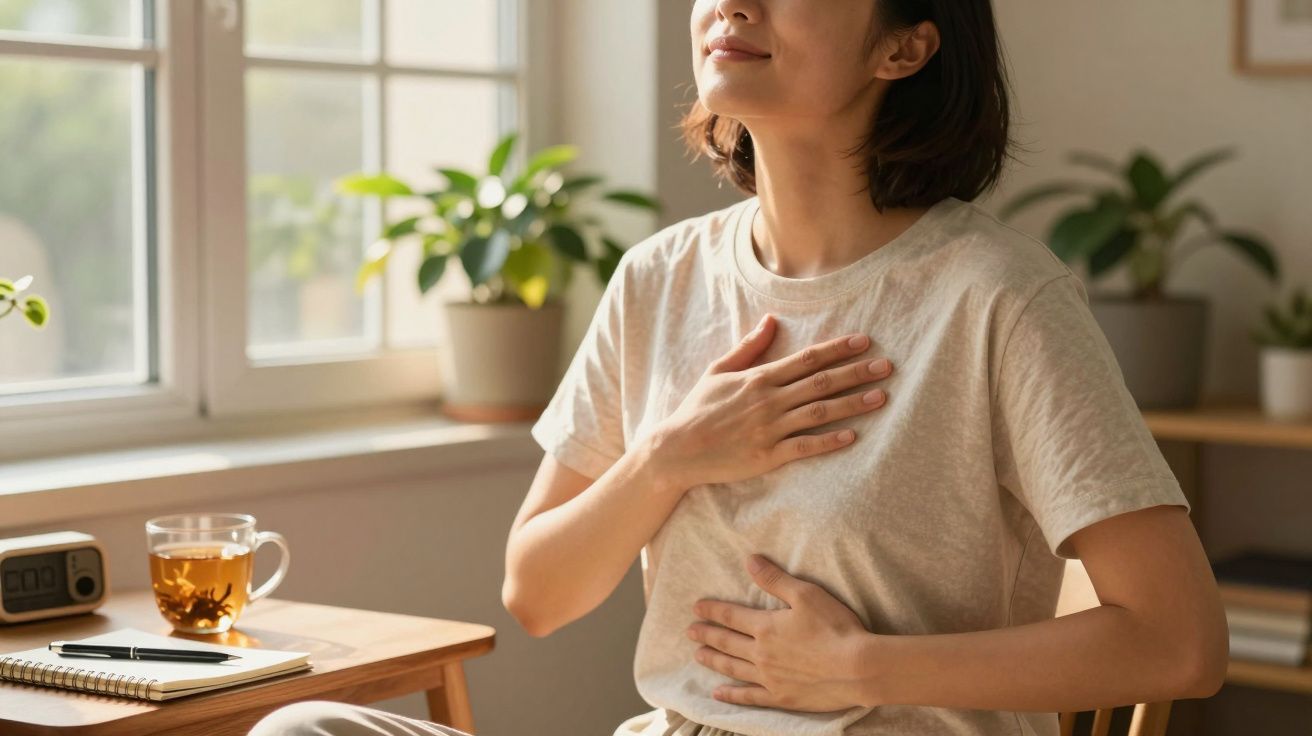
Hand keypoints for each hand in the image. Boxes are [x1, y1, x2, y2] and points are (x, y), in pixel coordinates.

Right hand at [648, 314, 893, 491]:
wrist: (677, 449)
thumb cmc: (698, 408)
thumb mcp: (719, 370)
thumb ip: (749, 347)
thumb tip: (771, 320)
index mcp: (760, 378)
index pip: (808, 359)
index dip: (839, 349)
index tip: (865, 341)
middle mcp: (769, 401)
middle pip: (822, 383)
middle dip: (857, 373)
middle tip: (887, 366)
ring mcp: (770, 429)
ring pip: (820, 412)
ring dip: (853, 404)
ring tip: (882, 397)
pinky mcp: (768, 456)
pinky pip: (805, 446)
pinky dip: (830, 441)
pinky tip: (853, 435)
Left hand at [686, 554, 875, 711]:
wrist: (858, 668)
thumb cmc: (835, 627)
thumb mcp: (806, 594)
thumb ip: (774, 579)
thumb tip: (749, 560)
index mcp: (766, 627)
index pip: (731, 616)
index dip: (712, 611)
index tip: (696, 608)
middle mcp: (761, 653)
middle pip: (727, 642)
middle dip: (706, 635)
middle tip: (689, 631)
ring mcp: (770, 678)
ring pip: (733, 668)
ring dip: (713, 660)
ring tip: (698, 655)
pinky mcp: (781, 698)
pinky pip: (749, 697)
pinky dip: (732, 696)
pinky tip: (718, 694)